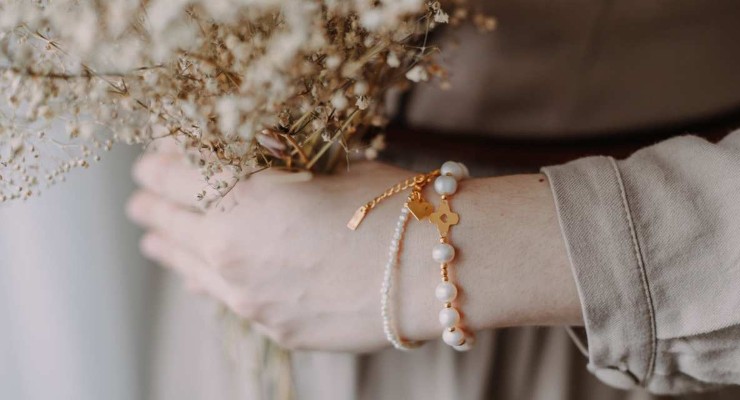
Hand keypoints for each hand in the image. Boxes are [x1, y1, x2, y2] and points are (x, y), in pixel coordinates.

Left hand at [127, 148, 439, 351]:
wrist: (431, 270)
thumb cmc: (391, 206)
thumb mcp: (329, 167)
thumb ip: (278, 166)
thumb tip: (254, 157)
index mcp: (243, 197)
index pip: (171, 172)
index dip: (159, 160)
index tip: (156, 156)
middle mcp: (230, 248)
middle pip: (165, 219)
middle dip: (151, 201)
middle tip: (142, 194)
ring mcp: (248, 295)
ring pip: (185, 265)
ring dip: (167, 244)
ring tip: (154, 236)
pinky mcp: (272, 326)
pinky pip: (221, 297)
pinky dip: (205, 278)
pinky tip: (201, 273)